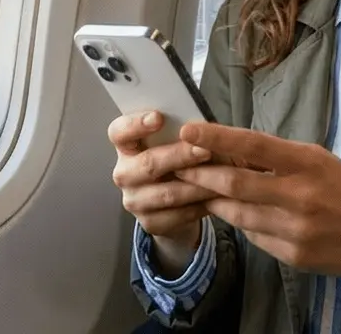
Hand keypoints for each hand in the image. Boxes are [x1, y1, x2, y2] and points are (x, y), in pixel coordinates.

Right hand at [108, 111, 217, 245]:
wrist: (175, 202)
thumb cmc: (176, 161)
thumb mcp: (174, 142)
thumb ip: (179, 132)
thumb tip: (200, 123)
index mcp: (126, 146)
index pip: (119, 132)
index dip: (135, 124)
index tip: (158, 117)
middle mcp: (124, 173)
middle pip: (147, 164)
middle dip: (179, 156)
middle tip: (205, 150)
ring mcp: (134, 200)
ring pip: (167, 193)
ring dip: (196, 185)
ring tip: (221, 177)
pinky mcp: (149, 222)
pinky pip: (177, 215)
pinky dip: (199, 206)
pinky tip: (215, 198)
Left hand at [174, 122, 340, 309]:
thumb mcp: (319, 161)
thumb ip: (277, 157)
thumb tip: (231, 148)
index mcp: (308, 163)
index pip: (253, 145)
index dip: (216, 138)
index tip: (188, 130)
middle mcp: (300, 196)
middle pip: (235, 183)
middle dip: (200, 174)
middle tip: (178, 166)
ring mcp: (295, 229)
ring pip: (237, 213)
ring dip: (214, 200)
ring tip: (198, 188)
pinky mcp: (292, 255)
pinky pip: (253, 235)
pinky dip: (240, 221)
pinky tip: (236, 212)